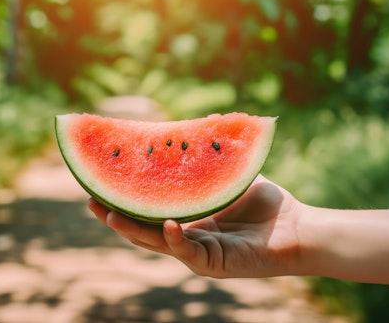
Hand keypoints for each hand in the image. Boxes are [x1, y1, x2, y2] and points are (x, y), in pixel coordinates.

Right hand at [88, 175, 304, 278]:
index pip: (149, 207)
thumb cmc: (267, 203)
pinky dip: (174, 238)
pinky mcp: (214, 265)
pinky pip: (188, 252)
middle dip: (114, 215)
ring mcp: (198, 253)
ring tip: (108, 214)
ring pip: (156, 243)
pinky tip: (165, 223)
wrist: (300, 228)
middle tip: (89, 199)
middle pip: (142, 227)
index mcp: (187, 218)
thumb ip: (211, 157)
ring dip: (131, 230)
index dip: (125, 196)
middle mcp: (187, 237)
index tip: (101, 179)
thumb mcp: (231, 175)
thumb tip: (197, 123)